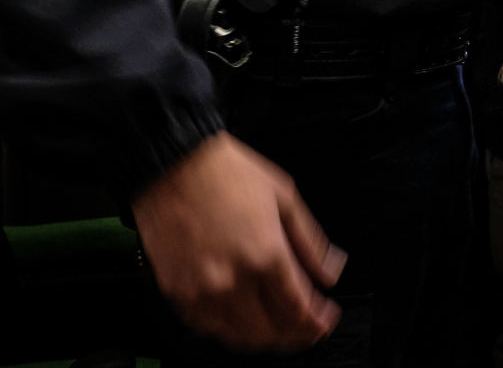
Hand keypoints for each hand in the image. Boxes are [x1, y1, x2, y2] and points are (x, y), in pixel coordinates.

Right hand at [132, 132, 346, 351]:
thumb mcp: (284, 196)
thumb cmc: (225, 173)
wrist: (171, 163)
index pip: (298, 308)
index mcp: (265, 254)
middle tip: (308, 328)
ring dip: (264, 338)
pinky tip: (242, 319)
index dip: (316, 322)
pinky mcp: (176, 293)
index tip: (326, 320)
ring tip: (279, 329)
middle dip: (296, 336)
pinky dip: (229, 330)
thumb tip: (331, 270)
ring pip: (239, 337)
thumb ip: (311, 242)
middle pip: (271, 332)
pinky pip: (207, 328)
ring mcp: (201, 291)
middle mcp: (233, 280)